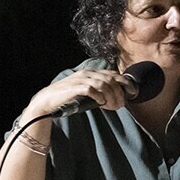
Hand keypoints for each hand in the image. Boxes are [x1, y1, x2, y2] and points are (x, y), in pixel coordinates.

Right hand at [19, 68, 135, 128]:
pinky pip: (92, 89)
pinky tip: (100, 103)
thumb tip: (116, 97)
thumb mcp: (86, 91)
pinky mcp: (75, 87)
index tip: (131, 92)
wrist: (48, 100)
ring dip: (111, 96)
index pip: (113, 73)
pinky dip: (99, 96)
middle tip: (120, 105)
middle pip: (111, 79)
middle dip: (119, 92)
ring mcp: (81, 79)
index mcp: (91, 72)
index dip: (124, 82)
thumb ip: (99, 91)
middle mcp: (87, 73)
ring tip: (112, 106)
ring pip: (104, 84)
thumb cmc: (68, 97)